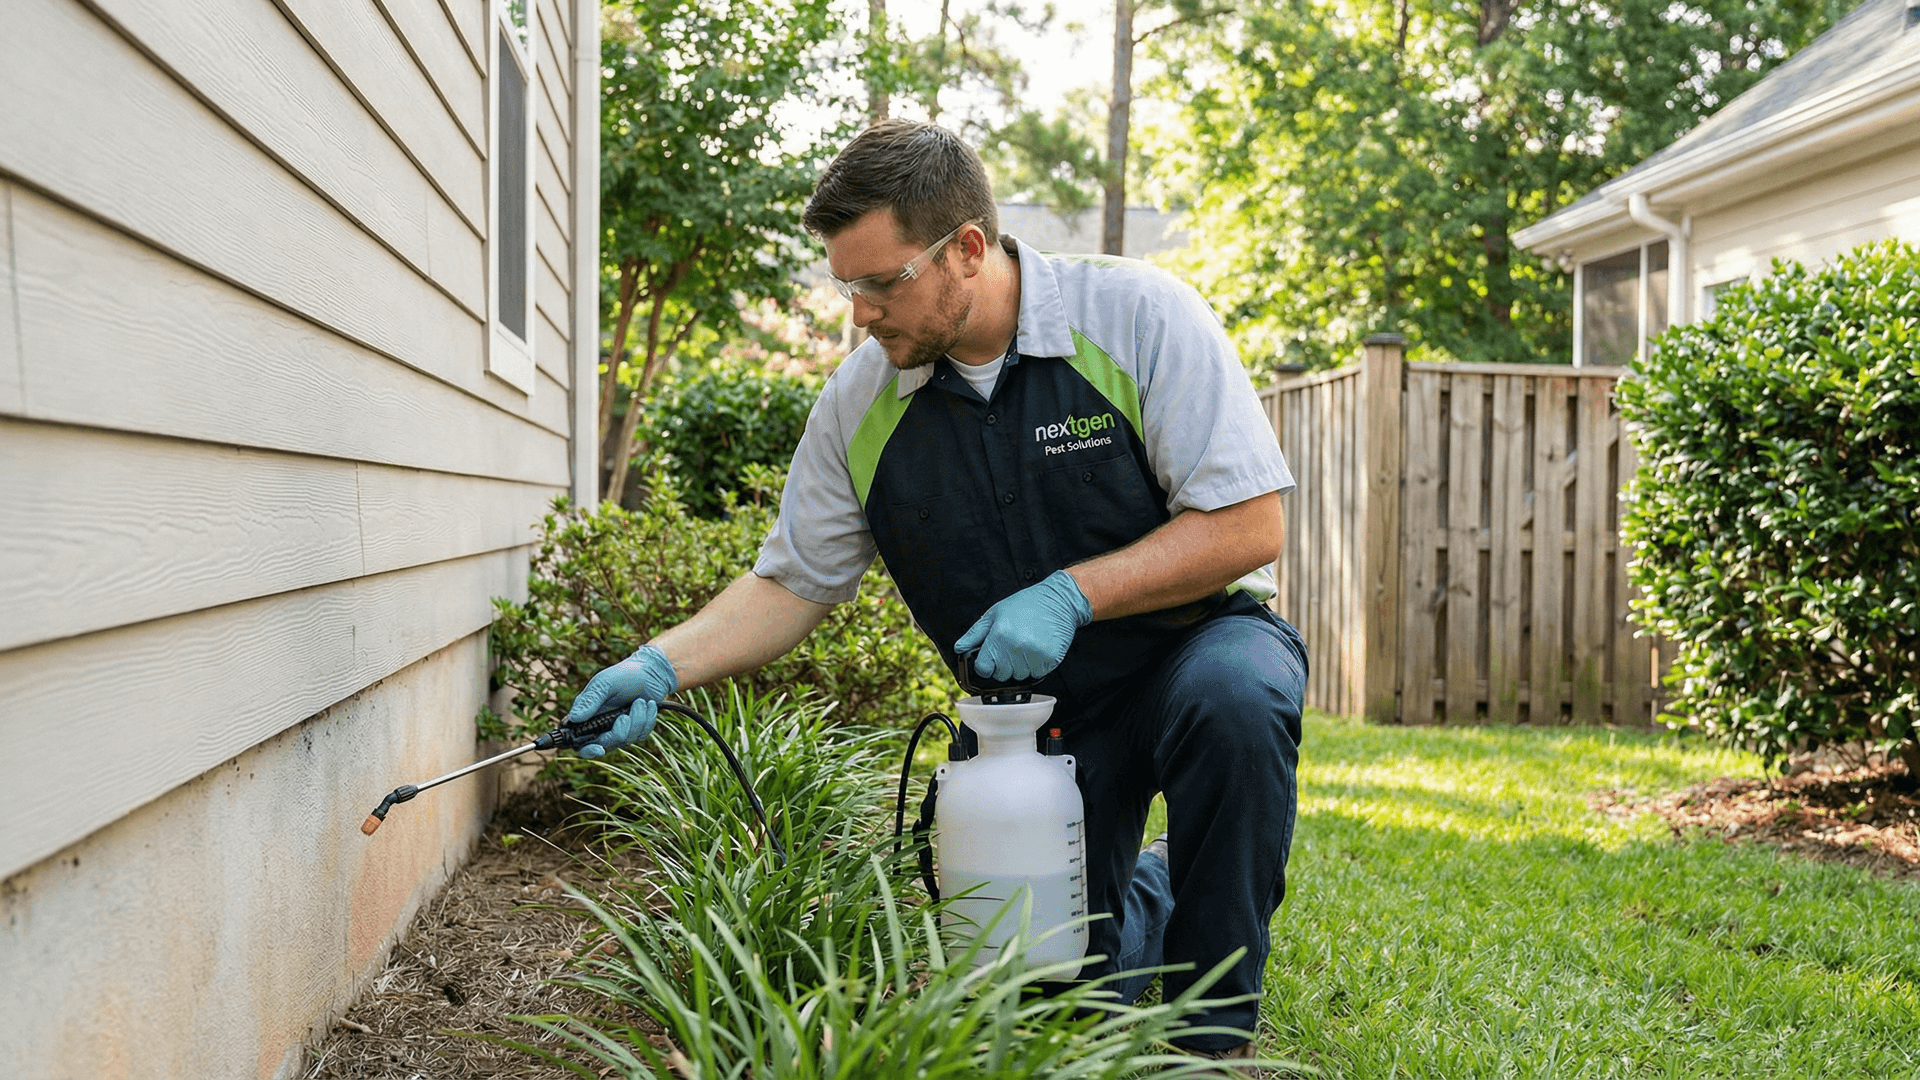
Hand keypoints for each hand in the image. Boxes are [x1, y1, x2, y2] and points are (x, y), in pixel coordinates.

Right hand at [566, 644, 677, 758]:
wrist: (651, 672)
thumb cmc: (623, 675)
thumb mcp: (605, 683)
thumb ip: (590, 700)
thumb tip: (575, 718)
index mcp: (587, 716)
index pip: (580, 742)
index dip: (587, 750)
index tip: (599, 749)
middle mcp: (601, 725)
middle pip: (605, 745)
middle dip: (618, 733)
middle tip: (625, 717)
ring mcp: (619, 729)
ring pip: (626, 740)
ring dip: (637, 721)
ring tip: (640, 702)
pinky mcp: (636, 729)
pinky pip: (641, 734)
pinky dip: (647, 719)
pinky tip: (648, 704)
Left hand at [954, 570, 1092, 681]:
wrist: (1058, 600)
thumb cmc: (1026, 605)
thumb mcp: (995, 613)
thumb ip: (974, 634)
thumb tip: (959, 649)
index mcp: (999, 635)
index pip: (984, 669)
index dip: (985, 665)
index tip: (991, 658)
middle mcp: (1016, 647)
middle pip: (1002, 675)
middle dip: (1004, 665)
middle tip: (1012, 645)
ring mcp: (1034, 655)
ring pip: (1020, 677)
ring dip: (1021, 666)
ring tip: (1027, 644)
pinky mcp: (1050, 660)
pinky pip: (1037, 674)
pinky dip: (1036, 666)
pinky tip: (1038, 648)